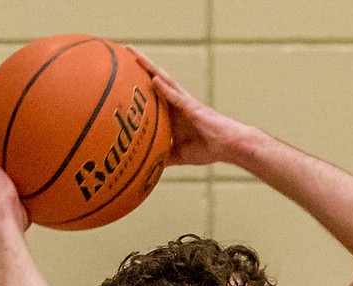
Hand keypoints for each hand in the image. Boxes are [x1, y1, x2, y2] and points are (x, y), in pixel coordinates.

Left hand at [129, 50, 248, 165]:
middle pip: (155, 79)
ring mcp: (184, 103)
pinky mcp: (193, 108)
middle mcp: (177, 102)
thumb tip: (150, 166)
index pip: (153, 93)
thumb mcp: (181, 155)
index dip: (138, 82)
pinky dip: (165, 88)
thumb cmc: (209, 147)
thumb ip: (166, 156)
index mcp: (173, 112)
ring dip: (149, 67)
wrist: (230, 145)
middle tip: (123, 51)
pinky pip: (177, 97)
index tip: (121, 73)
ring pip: (164, 80)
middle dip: (140, 65)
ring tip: (133, 54)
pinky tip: (154, 79)